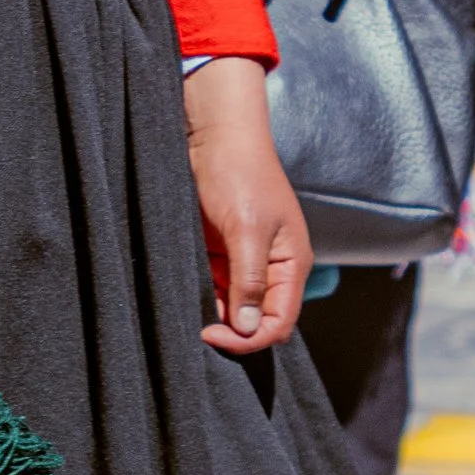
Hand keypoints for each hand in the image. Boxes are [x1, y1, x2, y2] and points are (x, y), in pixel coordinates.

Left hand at [185, 57, 311, 353]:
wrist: (214, 135)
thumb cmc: (239, 173)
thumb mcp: (246, 229)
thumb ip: (249, 280)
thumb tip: (248, 328)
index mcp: (291, 265)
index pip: (278, 323)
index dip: (250, 339)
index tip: (213, 335)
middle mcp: (270, 268)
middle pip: (255, 320)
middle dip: (230, 329)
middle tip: (197, 326)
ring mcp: (244, 261)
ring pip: (232, 307)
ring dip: (212, 312)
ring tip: (188, 305)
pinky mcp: (219, 252)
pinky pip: (213, 287)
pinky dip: (200, 294)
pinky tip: (183, 291)